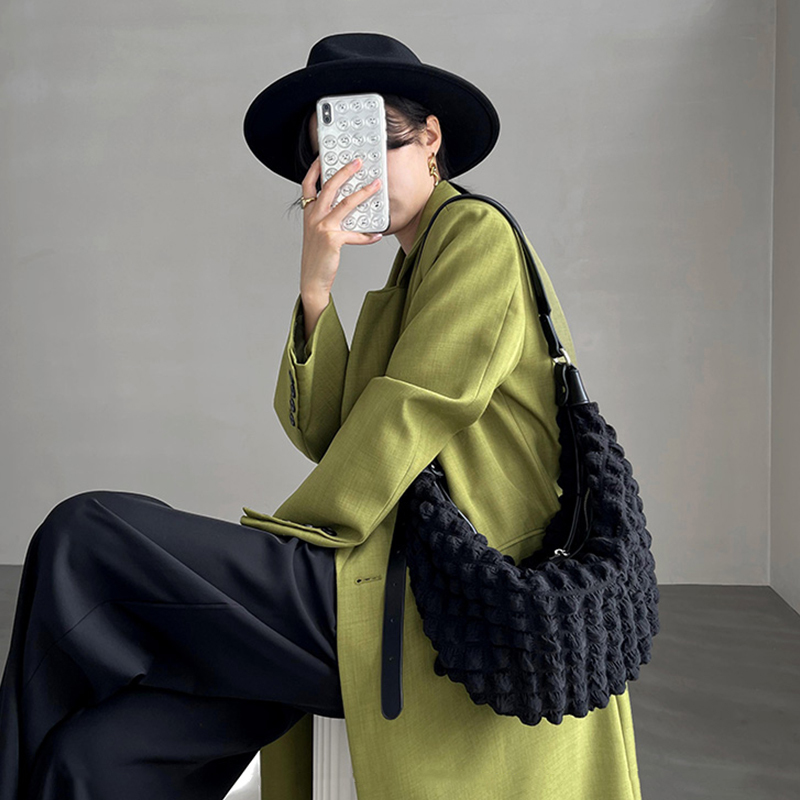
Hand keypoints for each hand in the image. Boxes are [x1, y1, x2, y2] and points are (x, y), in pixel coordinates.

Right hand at [299, 156, 383, 297]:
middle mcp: (314, 217)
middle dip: (345, 171)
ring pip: (346, 204)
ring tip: (376, 186)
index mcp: (309, 212)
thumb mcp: (318, 232)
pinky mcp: (332, 240)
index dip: (316, 168)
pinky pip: (355, 234)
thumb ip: (328, 217)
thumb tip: (350, 206)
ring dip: (363, 193)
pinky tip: (377, 236)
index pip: (308, 184)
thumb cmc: (318, 256)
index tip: (325, 157)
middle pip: (329, 186)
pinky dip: (368, 236)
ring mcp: (322, 227)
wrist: (312, 278)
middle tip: (358, 163)